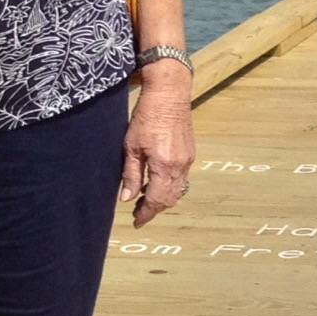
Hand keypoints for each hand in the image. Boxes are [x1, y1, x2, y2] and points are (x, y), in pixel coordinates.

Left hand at [121, 69, 195, 224]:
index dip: (146, 214)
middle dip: (154, 208)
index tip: (137, 221)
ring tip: (145, 197)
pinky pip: (182, 178)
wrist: (169, 94)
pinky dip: (169, 185)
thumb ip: (131, 174)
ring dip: (162, 197)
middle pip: (170, 199)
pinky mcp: (189, 153)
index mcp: (165, 166)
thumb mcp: (131, 146)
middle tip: (137, 211)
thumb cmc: (147, 116)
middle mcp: (180, 166)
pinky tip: (156, 180)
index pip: (157, 200)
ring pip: (178, 190)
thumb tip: (127, 198)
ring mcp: (188, 160)